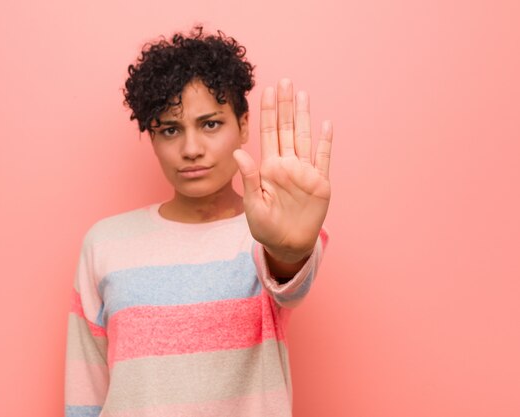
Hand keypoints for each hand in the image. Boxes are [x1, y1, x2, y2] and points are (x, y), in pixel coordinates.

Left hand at [233, 78, 332, 263]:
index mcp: (269, 168)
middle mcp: (287, 165)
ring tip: (302, 94)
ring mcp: (304, 172)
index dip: (268, 112)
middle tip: (285, 81)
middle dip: (286, 105)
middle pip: (287, 128)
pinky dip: (325, 142)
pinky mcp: (320, 183)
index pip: (268, 133)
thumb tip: (238, 151)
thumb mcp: (252, 204)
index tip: (266, 91)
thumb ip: (248, 177)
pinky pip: (323, 158)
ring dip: (304, 116)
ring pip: (305, 137)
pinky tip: (325, 124)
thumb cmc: (266, 227)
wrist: (286, 245)